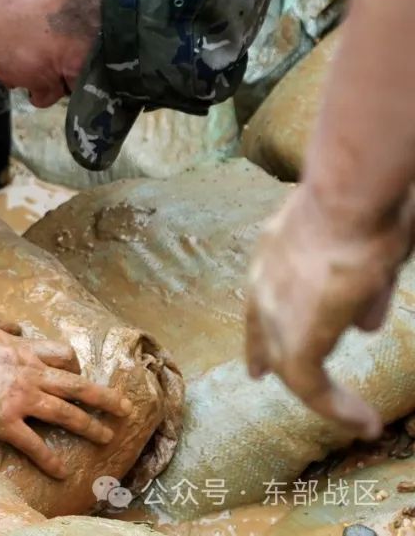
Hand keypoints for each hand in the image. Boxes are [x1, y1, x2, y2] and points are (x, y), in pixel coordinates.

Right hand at [0, 313, 133, 478]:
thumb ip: (1, 321)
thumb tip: (18, 326)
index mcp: (23, 352)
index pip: (62, 356)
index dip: (75, 366)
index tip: (80, 374)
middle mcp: (30, 375)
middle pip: (77, 386)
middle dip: (105, 398)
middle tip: (125, 409)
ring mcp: (21, 400)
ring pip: (66, 414)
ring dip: (90, 427)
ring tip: (107, 438)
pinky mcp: (6, 424)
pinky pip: (34, 445)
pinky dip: (50, 460)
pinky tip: (62, 473)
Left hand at [246, 184, 414, 439]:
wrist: (351, 199)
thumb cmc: (364, 205)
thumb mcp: (364, 248)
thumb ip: (363, 292)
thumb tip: (365, 327)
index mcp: (274, 255)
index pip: (260, 304)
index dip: (261, 336)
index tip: (256, 364)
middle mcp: (264, 285)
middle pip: (265, 336)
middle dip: (272, 363)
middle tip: (278, 383)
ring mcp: (276, 313)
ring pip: (291, 367)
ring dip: (325, 397)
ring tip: (358, 419)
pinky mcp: (296, 337)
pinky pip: (310, 386)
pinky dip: (337, 409)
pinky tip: (364, 422)